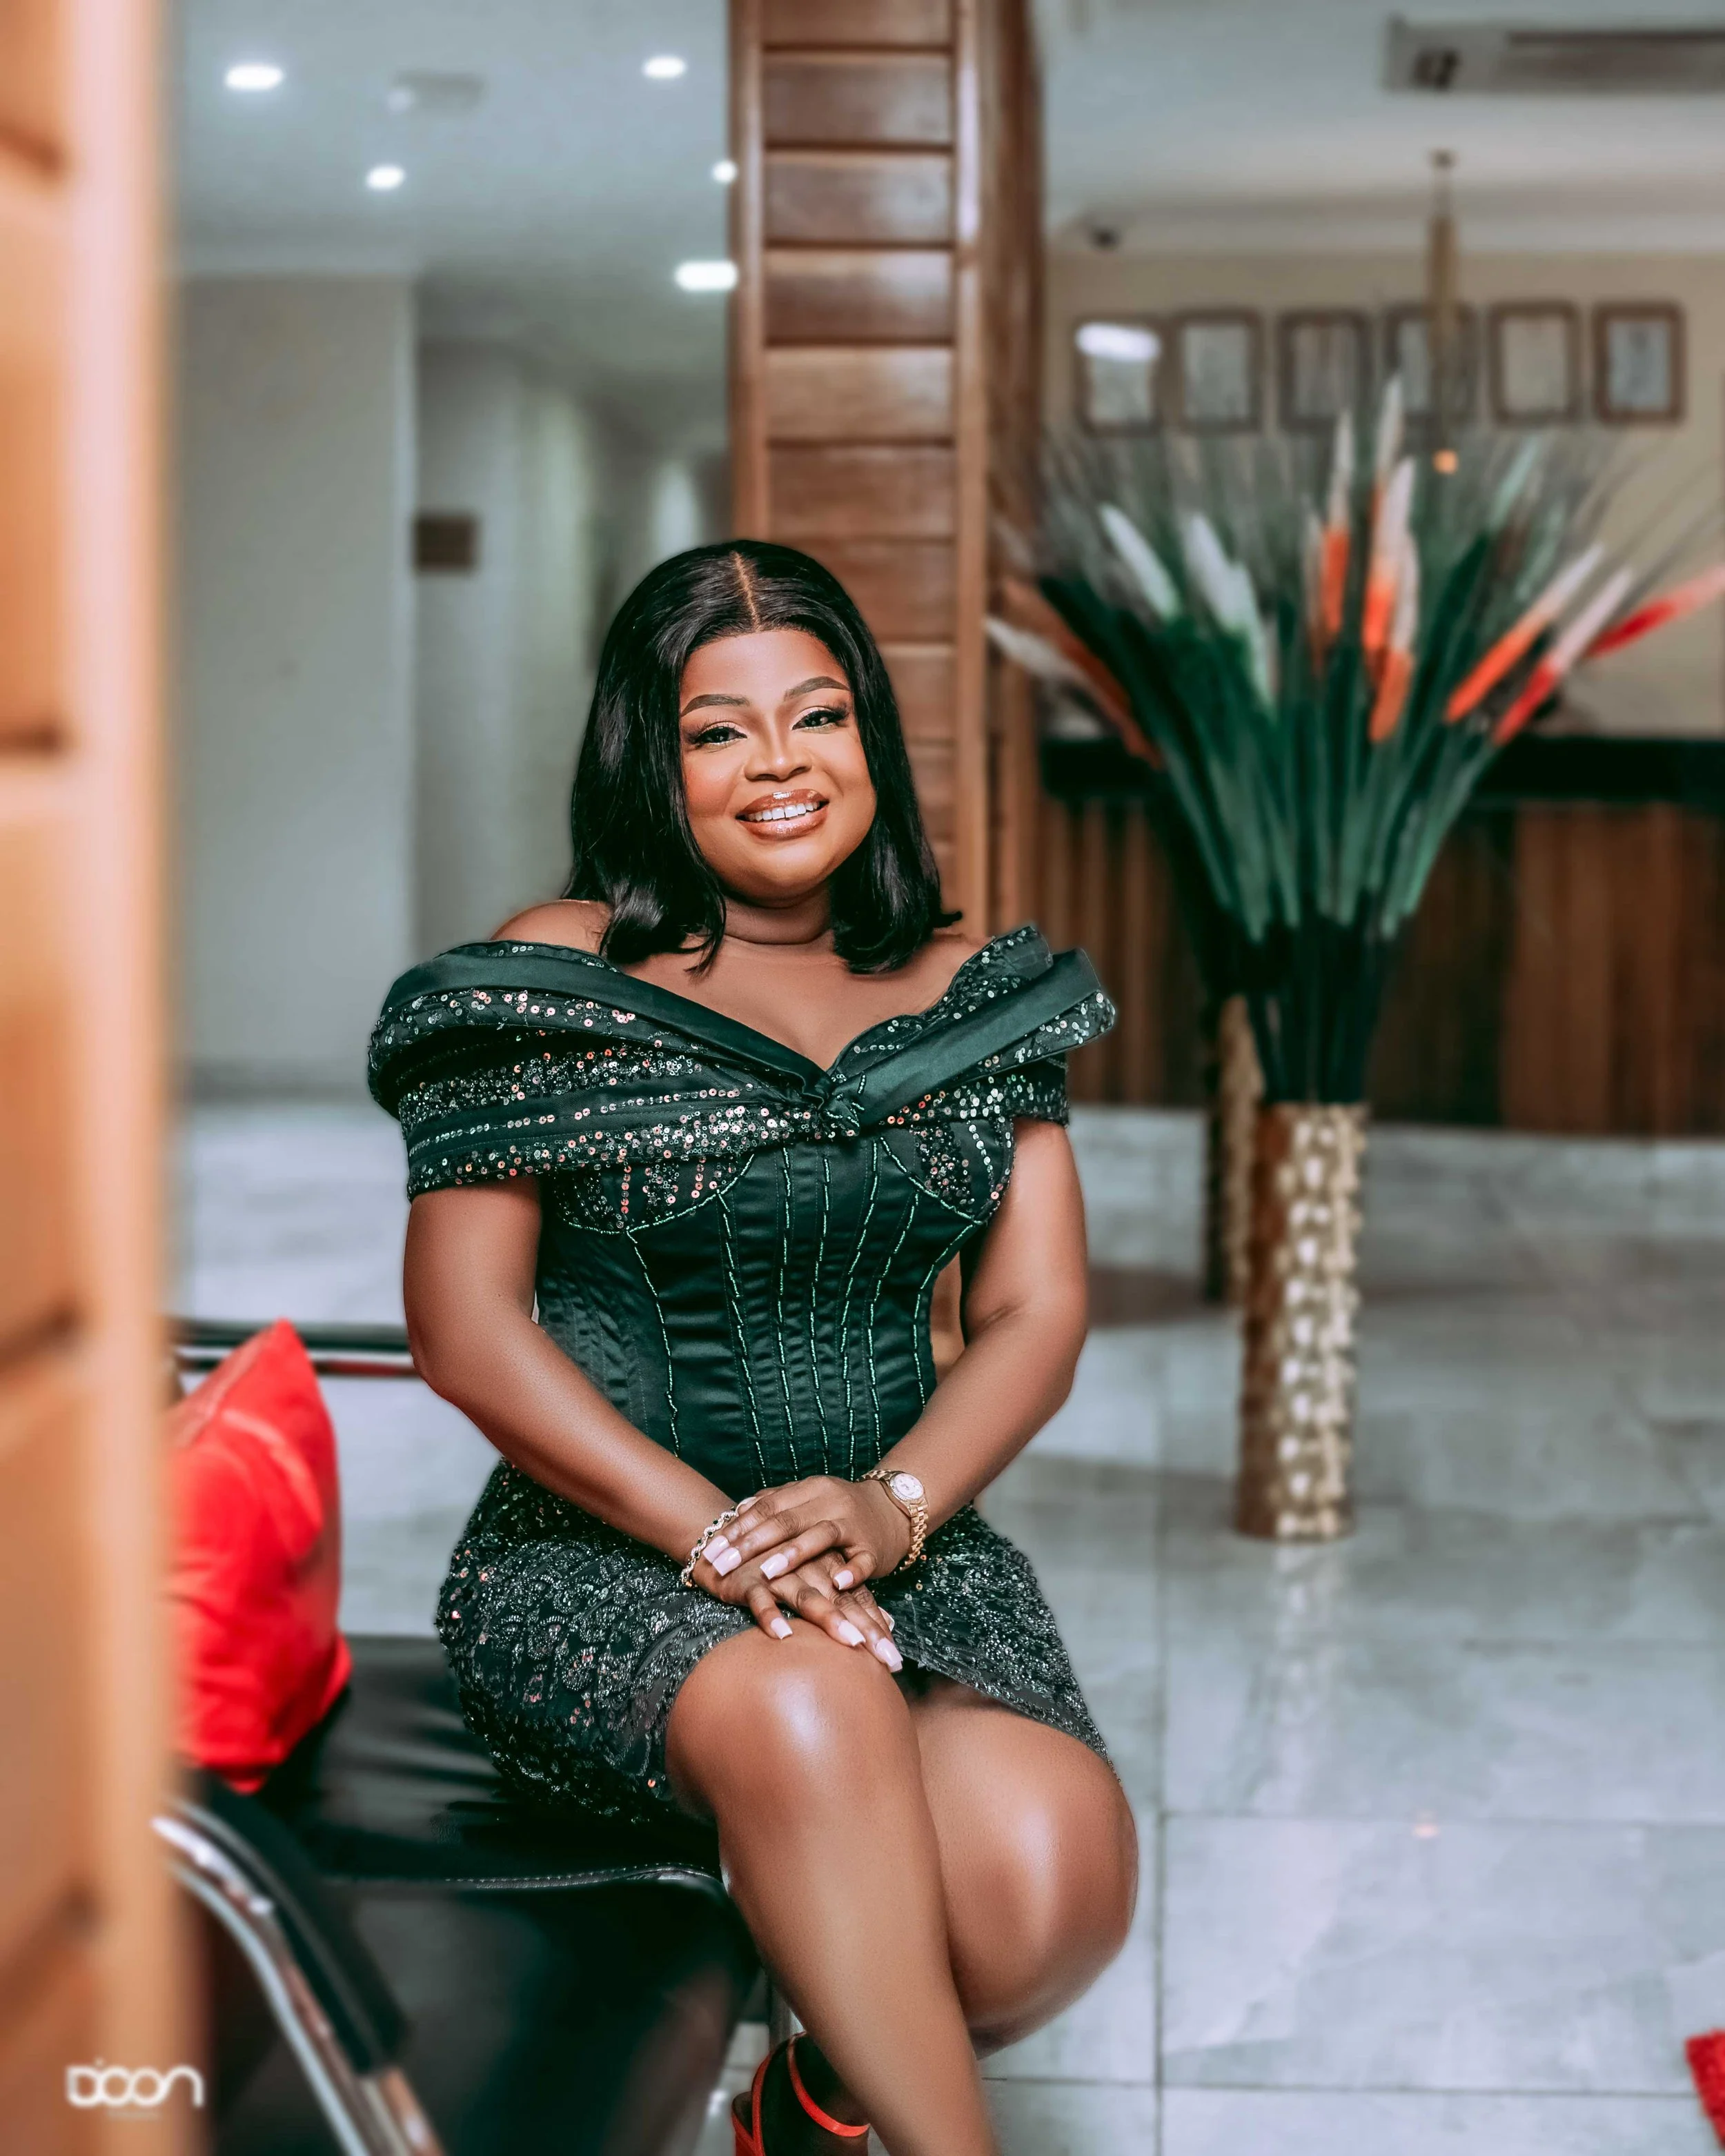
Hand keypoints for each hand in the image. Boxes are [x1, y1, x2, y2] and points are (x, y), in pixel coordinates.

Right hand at [688, 1540, 902, 1666]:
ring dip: (830, 1619)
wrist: (726, 1538)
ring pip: (808, 1596)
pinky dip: (771, 1615)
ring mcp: (780, 1572)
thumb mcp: (815, 1577)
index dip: (878, 1627)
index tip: (896, 1660)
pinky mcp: (750, 1578)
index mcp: (828, 1566)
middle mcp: (809, 1568)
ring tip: (852, 1643)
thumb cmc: (776, 1564)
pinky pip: (761, 1598)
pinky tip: (783, 1635)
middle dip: (867, 1631)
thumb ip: (849, 1597)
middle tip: (888, 1661)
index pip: (859, 1599)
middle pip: (843, 1602)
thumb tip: (888, 1623)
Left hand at [707, 1475, 911, 1590]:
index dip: (737, 1528)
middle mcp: (829, 1502)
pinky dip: (851, 1571)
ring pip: (820, 1536)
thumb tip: (737, 1511)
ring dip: (794, 1554)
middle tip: (722, 1565)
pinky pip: (862, 1560)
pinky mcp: (873, 1548)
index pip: (766, 1507)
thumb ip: (775, 1504)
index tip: (710, 1549)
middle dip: (750, 1545)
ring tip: (768, 1572)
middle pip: (785, 1522)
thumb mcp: (807, 1500)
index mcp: (809, 1489)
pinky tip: (838, 1584)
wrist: (894, 1510)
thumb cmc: (841, 1510)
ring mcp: (852, 1523)